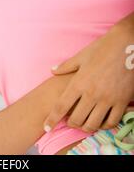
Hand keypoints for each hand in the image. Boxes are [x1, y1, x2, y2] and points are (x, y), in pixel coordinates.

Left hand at [43, 19, 133, 133]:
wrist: (126, 45)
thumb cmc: (102, 48)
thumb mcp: (82, 56)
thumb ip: (66, 66)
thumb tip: (52, 71)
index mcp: (79, 82)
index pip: (61, 106)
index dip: (52, 119)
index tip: (46, 127)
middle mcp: (92, 94)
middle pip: (76, 119)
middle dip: (70, 123)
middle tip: (69, 121)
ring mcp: (108, 99)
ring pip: (93, 124)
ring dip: (86, 126)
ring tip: (84, 123)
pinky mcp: (122, 102)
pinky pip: (112, 121)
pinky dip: (104, 125)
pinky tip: (100, 121)